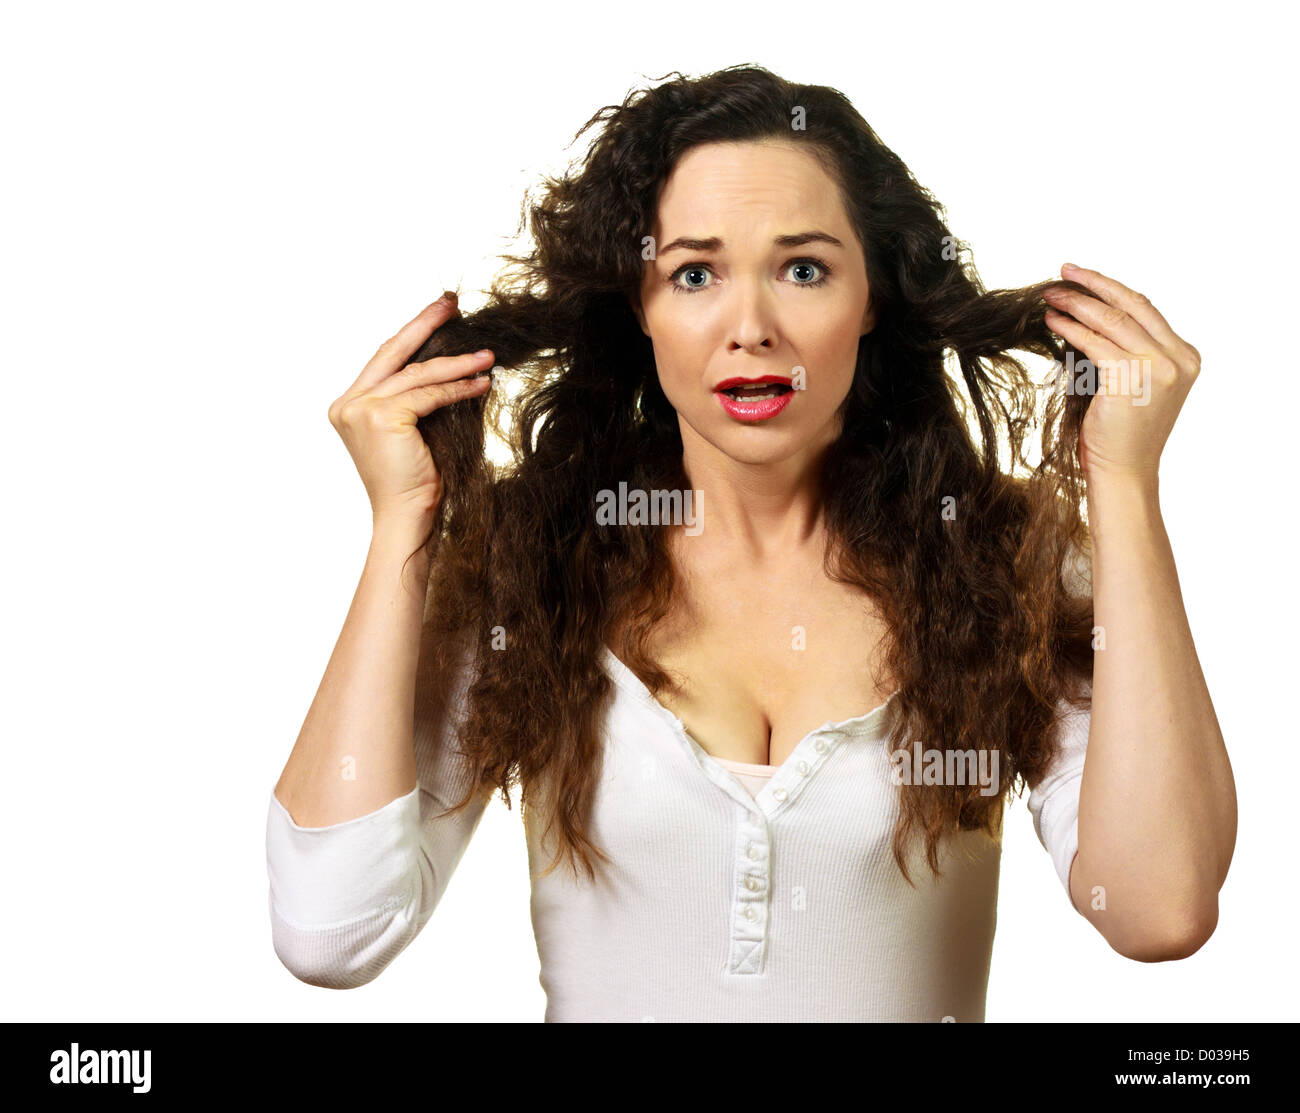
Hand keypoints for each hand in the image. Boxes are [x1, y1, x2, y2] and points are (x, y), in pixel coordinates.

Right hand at [326, 291, 493, 523]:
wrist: (407, 517)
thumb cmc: (415, 481)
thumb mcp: (414, 429)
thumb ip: (419, 397)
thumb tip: (455, 362)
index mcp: (349, 405)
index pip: (386, 360)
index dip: (413, 333)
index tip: (438, 312)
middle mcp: (348, 404)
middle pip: (393, 352)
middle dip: (426, 324)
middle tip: (451, 303)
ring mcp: (359, 410)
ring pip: (417, 374)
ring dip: (457, 363)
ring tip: (487, 356)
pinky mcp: (380, 417)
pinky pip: (429, 395)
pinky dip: (458, 388)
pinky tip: (481, 383)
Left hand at [1043, 263, 1200, 487]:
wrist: (1124, 473)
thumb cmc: (1121, 435)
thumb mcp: (1134, 385)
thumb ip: (1127, 351)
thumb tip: (1088, 316)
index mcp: (1185, 357)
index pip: (1146, 309)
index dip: (1112, 289)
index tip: (1084, 276)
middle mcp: (1178, 359)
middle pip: (1131, 306)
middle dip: (1094, 284)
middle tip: (1064, 271)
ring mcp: (1159, 368)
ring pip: (1111, 320)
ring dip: (1076, 304)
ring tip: (1050, 296)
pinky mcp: (1132, 378)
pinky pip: (1094, 343)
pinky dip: (1070, 328)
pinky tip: (1053, 321)